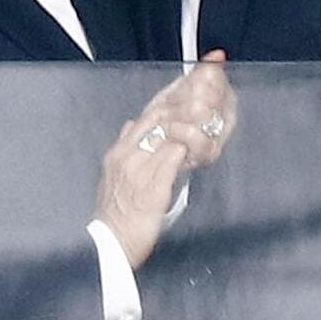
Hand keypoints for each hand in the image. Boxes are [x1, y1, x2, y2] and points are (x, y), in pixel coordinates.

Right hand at [94, 50, 236, 268]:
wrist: (109, 244)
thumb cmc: (117, 213)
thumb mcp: (116, 175)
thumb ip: (126, 148)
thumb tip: (131, 125)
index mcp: (122, 148)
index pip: (150, 111)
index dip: (174, 92)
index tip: (195, 75)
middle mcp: (127, 153)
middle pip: (159, 115)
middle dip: (186, 96)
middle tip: (210, 80)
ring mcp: (138, 169)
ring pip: (166, 132)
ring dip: (190, 116)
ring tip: (211, 103)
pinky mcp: (150, 188)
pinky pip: (171, 160)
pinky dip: (188, 146)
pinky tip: (204, 138)